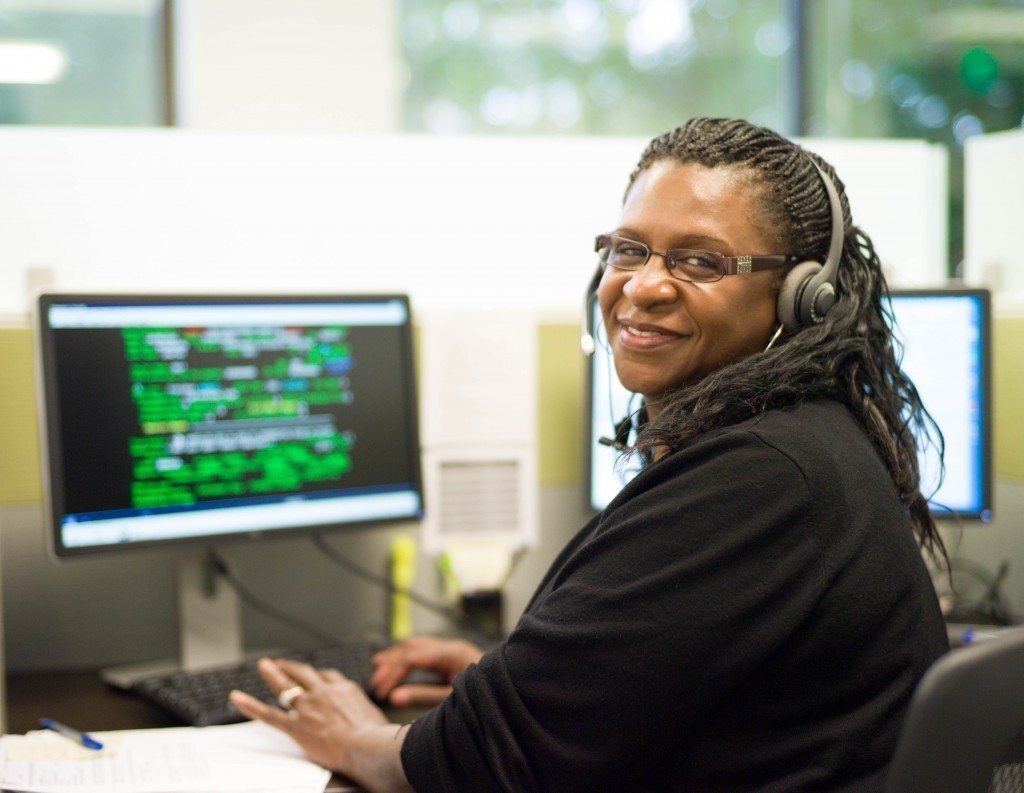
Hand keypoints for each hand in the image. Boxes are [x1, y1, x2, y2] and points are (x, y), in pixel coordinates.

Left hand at [230, 658, 410, 791]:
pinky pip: (269, 714)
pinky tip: (237, 698)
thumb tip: (379, 725)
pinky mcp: (297, 725)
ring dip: (273, 674)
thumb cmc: (378, 738)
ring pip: (286, 686)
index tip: (316, 675)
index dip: (320, 676)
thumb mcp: (378, 720)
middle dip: (293, 666)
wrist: (368, 746)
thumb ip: (371, 717)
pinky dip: (250, 705)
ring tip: (264, 666)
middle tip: (283, 662)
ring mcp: (309, 707)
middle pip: (306, 673)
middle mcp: (325, 693)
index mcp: (346, 690)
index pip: (329, 677)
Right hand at [371, 636, 483, 706]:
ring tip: (378, 668)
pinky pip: (425, 652)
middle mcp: (452, 646)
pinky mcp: (453, 656)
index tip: (382, 690)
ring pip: (417, 646)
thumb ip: (423, 696)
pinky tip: (398, 664)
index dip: (394, 672)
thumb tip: (394, 697)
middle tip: (375, 682)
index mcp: (453, 653)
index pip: (414, 656)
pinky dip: (408, 658)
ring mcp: (453, 649)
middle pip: (413, 648)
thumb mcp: (453, 699)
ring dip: (397, 657)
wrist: (514, 688)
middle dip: (392, 663)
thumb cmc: (487, 695)